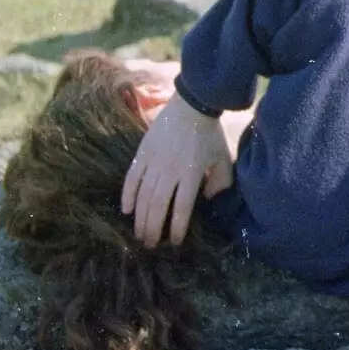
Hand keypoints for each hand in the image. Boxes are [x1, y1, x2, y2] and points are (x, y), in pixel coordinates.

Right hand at [120, 94, 234, 247]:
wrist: (192, 104)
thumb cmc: (209, 133)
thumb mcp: (222, 157)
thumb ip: (220, 182)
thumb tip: (208, 200)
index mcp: (191, 173)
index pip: (181, 208)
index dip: (176, 228)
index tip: (174, 242)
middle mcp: (170, 170)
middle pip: (158, 206)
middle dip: (153, 229)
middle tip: (151, 245)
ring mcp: (154, 162)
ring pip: (143, 196)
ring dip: (140, 218)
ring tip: (139, 234)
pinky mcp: (142, 153)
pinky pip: (131, 178)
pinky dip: (127, 195)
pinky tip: (126, 210)